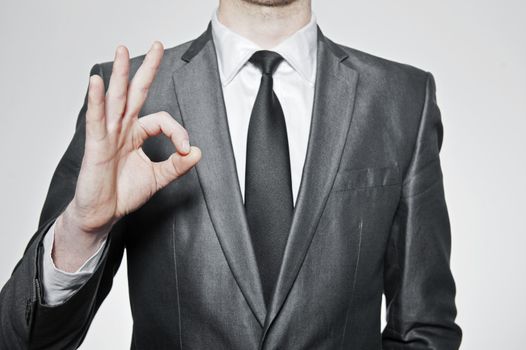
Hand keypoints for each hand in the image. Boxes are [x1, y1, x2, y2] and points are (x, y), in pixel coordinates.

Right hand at [53, 42, 200, 270]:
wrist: (103, 214)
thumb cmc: (124, 193)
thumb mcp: (158, 178)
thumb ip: (177, 166)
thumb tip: (196, 152)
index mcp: (136, 134)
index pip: (161, 120)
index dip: (176, 131)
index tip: (184, 149)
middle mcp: (122, 129)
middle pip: (135, 93)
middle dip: (145, 69)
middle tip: (157, 45)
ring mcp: (108, 134)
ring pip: (115, 99)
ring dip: (120, 74)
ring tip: (123, 50)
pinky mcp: (96, 145)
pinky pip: (96, 119)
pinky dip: (97, 100)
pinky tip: (97, 82)